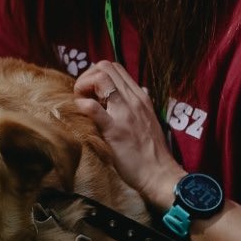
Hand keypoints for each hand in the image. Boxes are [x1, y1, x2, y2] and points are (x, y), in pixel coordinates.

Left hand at [73, 60, 184, 209]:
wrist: (160, 174)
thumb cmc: (152, 152)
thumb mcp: (150, 120)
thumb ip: (141, 104)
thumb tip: (140, 89)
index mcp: (140, 96)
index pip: (115, 67)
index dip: (97, 74)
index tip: (92, 93)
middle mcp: (133, 99)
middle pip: (104, 66)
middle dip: (87, 76)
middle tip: (83, 97)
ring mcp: (124, 113)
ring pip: (99, 78)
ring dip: (82, 86)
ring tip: (80, 104)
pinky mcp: (114, 130)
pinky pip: (92, 108)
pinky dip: (80, 106)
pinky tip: (80, 115)